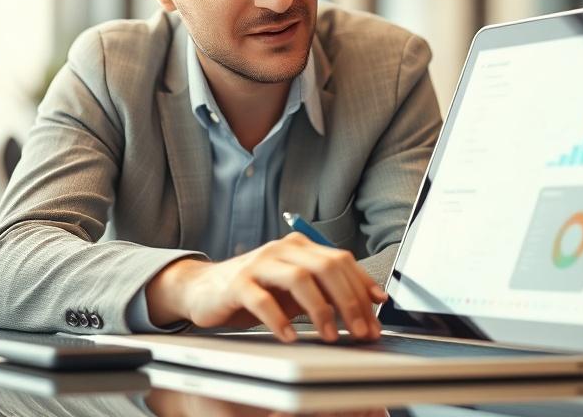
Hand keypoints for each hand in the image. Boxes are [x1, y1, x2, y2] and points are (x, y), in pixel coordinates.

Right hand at [147, 232, 386, 341]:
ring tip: (331, 336)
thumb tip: (369, 302)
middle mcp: (282, 249)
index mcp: (300, 246)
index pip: (341, 260)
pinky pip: (263, 300)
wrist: (204, 289)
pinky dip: (280, 320)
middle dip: (349, 302)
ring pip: (300, 279)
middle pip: (326, 267)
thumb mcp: (295, 289)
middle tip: (361, 331)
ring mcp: (259, 264)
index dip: (363, 286)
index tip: (378, 312)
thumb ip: (326, 289)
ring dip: (321, 310)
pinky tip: (290, 336)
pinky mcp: (237, 284)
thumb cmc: (255, 289)